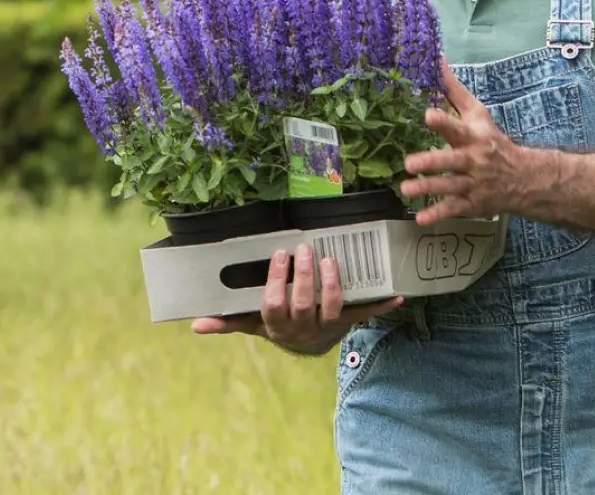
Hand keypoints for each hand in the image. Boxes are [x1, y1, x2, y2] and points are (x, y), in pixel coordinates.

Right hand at [190, 243, 403, 353]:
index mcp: (277, 325)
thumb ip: (228, 322)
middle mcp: (303, 328)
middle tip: (306, 249)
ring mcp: (327, 326)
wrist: (306, 345)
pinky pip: (366, 314)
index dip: (277, 282)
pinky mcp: (348, 322)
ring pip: (332, 308)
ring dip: (333, 285)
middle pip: (304, 304)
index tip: (279, 256)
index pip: (274, 304)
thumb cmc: (277, 325)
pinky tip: (399, 295)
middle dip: (305, 277)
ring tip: (332, 260)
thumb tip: (196, 326)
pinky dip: (383, 305)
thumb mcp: (251, 323)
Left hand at [400, 59, 533, 224]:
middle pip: (452, 161)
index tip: (428, 115)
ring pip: (449, 187)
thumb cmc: (493, 142)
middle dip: (431, 163)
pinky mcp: (472, 204)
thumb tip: (438, 61)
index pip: (458, 128)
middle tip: (410, 163)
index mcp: (474, 138)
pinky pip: (453, 210)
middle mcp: (474, 161)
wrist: (524, 178)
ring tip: (405, 189)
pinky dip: (437, 216)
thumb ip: (455, 92)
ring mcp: (473, 184)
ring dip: (427, 189)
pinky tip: (419, 219)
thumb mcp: (478, 115)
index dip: (444, 121)